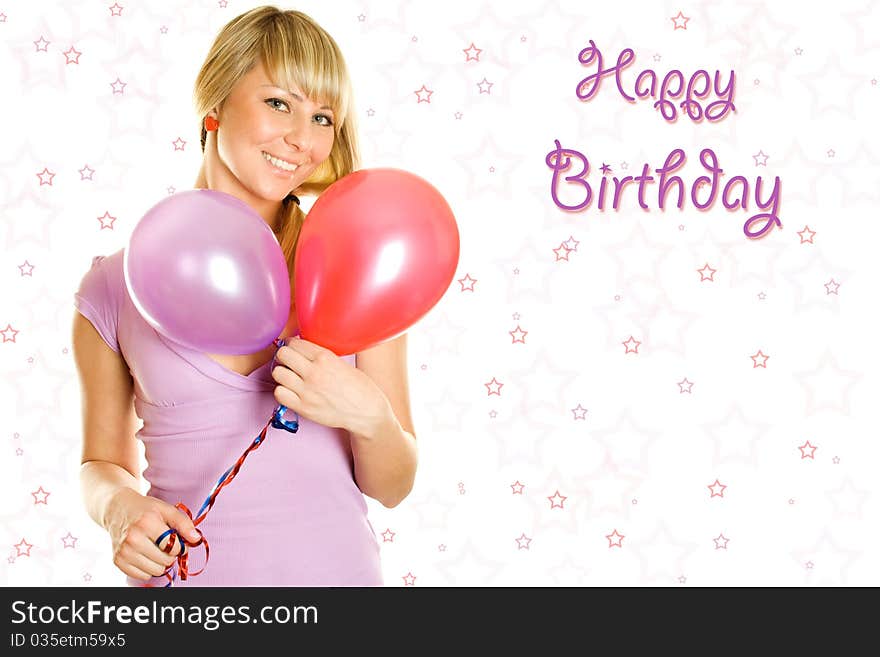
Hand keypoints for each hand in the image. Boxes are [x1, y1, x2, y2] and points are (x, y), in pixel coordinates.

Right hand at [104, 488, 200, 581]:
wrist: (118, 509)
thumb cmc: (145, 509)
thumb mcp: (167, 509)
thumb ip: (184, 523)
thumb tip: (196, 539)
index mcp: (147, 523)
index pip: (173, 547)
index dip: (180, 546)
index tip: (177, 540)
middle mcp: (133, 539)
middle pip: (165, 561)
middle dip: (171, 554)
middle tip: (166, 545)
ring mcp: (124, 551)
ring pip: (155, 571)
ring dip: (160, 563)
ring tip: (156, 549)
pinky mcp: (117, 561)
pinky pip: (142, 576)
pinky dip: (148, 568)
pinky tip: (146, 555)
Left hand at [271, 337, 389, 435]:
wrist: (367, 413)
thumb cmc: (360, 388)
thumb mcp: (343, 363)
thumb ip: (322, 356)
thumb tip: (302, 350)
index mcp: (325, 357)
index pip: (295, 343)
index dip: (292, 344)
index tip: (293, 348)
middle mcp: (314, 372)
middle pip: (283, 354)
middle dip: (284, 356)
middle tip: (289, 361)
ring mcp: (307, 391)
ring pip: (278, 373)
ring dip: (283, 373)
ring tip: (291, 377)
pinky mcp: (304, 408)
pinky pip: (279, 393)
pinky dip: (283, 391)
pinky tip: (292, 391)